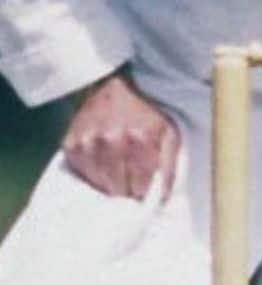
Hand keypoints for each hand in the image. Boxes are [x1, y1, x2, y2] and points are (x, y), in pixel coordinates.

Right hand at [60, 68, 180, 199]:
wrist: (110, 87)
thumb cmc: (144, 113)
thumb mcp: (168, 133)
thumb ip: (169, 165)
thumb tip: (162, 197)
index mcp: (140, 139)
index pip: (139, 186)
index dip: (142, 191)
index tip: (142, 189)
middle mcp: (112, 141)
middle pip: (118, 188)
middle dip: (126, 189)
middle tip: (129, 182)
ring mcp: (88, 143)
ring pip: (99, 184)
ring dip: (109, 183)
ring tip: (116, 171)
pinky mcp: (70, 145)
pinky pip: (82, 174)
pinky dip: (92, 174)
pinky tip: (101, 164)